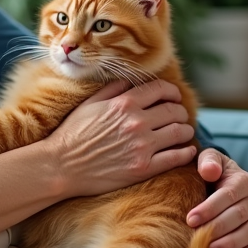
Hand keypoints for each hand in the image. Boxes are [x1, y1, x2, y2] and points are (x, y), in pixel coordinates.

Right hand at [45, 78, 195, 198]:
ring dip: (186, 130)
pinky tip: (187, 151)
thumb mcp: (90, 103)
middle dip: (180, 111)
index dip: (172, 91)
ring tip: (183, 132)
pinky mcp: (143, 168)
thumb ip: (114, 88)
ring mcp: (142, 146)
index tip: (173, 96)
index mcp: (124, 103)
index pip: (161, 89)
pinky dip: (186, 152)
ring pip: (180, 132)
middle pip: (174, 110)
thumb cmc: (72, 133)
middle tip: (179, 115)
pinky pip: (176, 157)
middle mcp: (137, 122)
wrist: (61, 165)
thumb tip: (132, 79)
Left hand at [186, 148, 247, 247]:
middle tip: (198, 238)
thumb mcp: (210, 159)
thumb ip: (209, 160)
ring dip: (230, 244)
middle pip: (238, 215)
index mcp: (244, 180)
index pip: (228, 195)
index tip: (190, 219)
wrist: (225, 181)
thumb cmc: (213, 171)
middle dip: (217, 228)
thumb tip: (209, 171)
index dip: (209, 208)